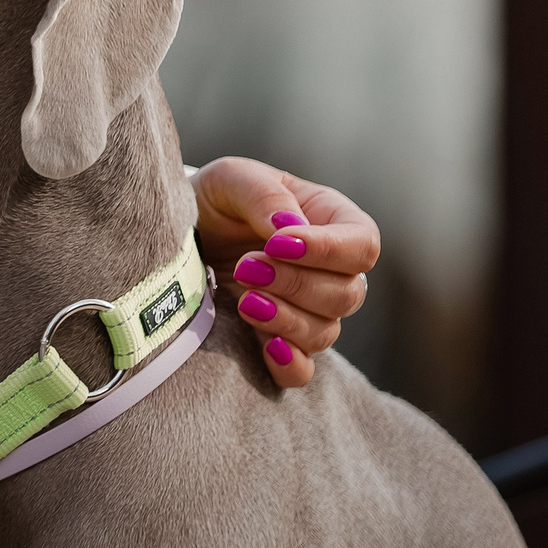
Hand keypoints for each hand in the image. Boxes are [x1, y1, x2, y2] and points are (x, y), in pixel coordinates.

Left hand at [191, 156, 378, 389]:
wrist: (185, 231)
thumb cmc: (218, 197)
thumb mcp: (234, 178)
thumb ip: (264, 195)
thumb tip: (289, 228)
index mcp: (332, 222)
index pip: (362, 245)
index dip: (328, 250)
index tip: (277, 245)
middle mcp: (331, 270)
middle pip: (347, 294)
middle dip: (296, 283)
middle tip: (246, 267)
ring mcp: (309, 310)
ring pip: (325, 331)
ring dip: (286, 319)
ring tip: (243, 299)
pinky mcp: (281, 340)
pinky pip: (303, 370)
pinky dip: (289, 364)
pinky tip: (267, 346)